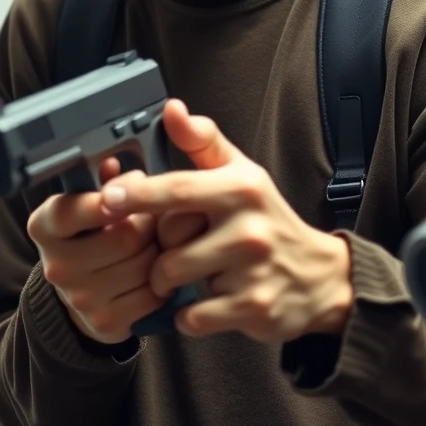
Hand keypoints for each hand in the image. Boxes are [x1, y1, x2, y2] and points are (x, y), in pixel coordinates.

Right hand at [28, 164, 166, 343]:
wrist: (86, 289)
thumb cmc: (99, 230)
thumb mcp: (94, 199)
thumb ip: (107, 180)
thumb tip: (112, 163)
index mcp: (46, 225)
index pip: (72, 211)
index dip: (103, 201)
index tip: (121, 195)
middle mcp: (56, 264)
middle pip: (128, 236)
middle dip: (151, 224)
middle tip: (152, 220)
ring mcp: (79, 297)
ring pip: (145, 264)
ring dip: (161, 251)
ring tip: (155, 243)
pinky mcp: (104, 322)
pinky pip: (153, 294)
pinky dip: (164, 282)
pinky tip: (156, 271)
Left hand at [100, 100, 353, 342]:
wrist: (317, 276)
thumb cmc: (266, 220)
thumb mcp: (242, 174)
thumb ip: (202, 142)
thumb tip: (171, 108)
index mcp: (242, 187)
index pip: (179, 187)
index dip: (138, 193)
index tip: (108, 197)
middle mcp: (248, 226)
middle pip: (167, 241)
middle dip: (163, 248)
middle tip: (187, 245)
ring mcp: (251, 269)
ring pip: (172, 280)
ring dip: (172, 284)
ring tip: (198, 273)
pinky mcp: (251, 308)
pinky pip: (190, 317)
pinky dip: (191, 314)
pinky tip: (212, 299)